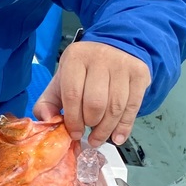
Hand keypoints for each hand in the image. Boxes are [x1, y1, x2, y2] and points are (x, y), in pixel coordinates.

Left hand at [33, 40, 150, 146]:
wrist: (115, 48)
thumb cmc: (84, 71)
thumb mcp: (61, 80)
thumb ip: (48, 101)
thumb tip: (46, 120)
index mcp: (76, 58)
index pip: (73, 94)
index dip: (73, 119)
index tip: (74, 133)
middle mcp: (100, 58)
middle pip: (96, 103)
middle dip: (90, 124)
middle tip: (88, 133)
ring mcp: (122, 65)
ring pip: (115, 107)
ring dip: (106, 129)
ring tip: (98, 138)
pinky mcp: (139, 74)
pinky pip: (132, 107)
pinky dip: (124, 127)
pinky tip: (117, 137)